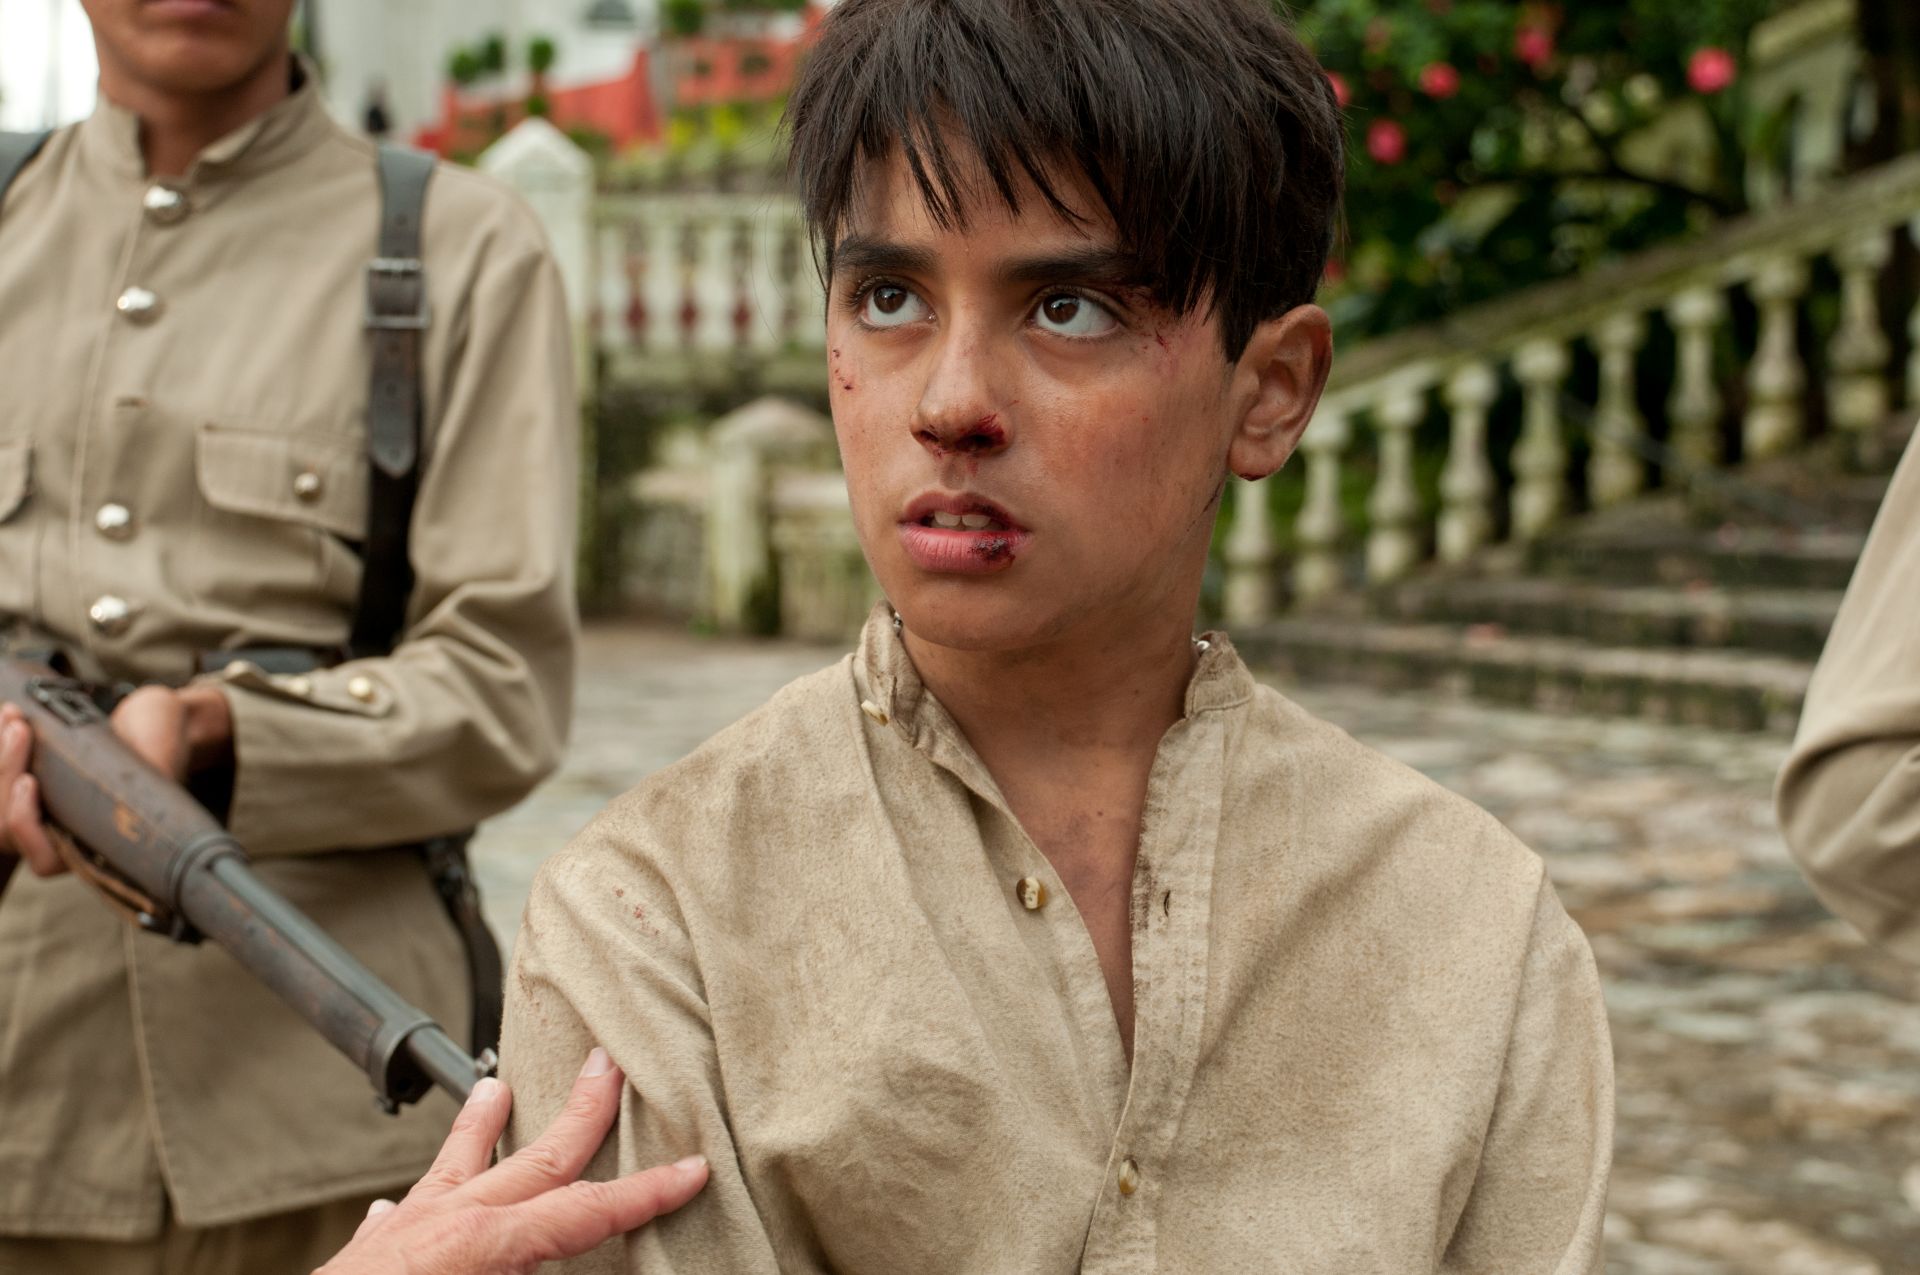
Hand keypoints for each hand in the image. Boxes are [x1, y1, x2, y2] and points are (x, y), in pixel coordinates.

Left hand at [1, 684, 232, 877]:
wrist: (155, 717)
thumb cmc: (163, 739)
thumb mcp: (163, 754)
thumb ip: (157, 773)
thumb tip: (142, 794)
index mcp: (100, 844)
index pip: (46, 860)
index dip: (27, 828)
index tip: (29, 782)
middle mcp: (66, 832)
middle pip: (7, 825)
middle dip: (6, 774)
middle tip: (20, 729)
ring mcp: (44, 808)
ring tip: (13, 715)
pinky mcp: (31, 784)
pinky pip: (1, 776)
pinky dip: (0, 748)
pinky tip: (10, 715)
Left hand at [316, 1049, 707, 1274]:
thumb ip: (538, 1273)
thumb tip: (575, 1259)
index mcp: (486, 1243)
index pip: (587, 1210)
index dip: (647, 1191)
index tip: (692, 1167)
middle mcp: (447, 1224)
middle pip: (532, 1160)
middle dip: (579, 1113)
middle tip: (607, 1064)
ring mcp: (401, 1236)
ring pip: (452, 1169)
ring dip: (480, 1127)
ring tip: (495, 1088)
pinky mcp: (362, 1261)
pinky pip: (388, 1223)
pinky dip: (400, 1210)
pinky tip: (389, 1205)